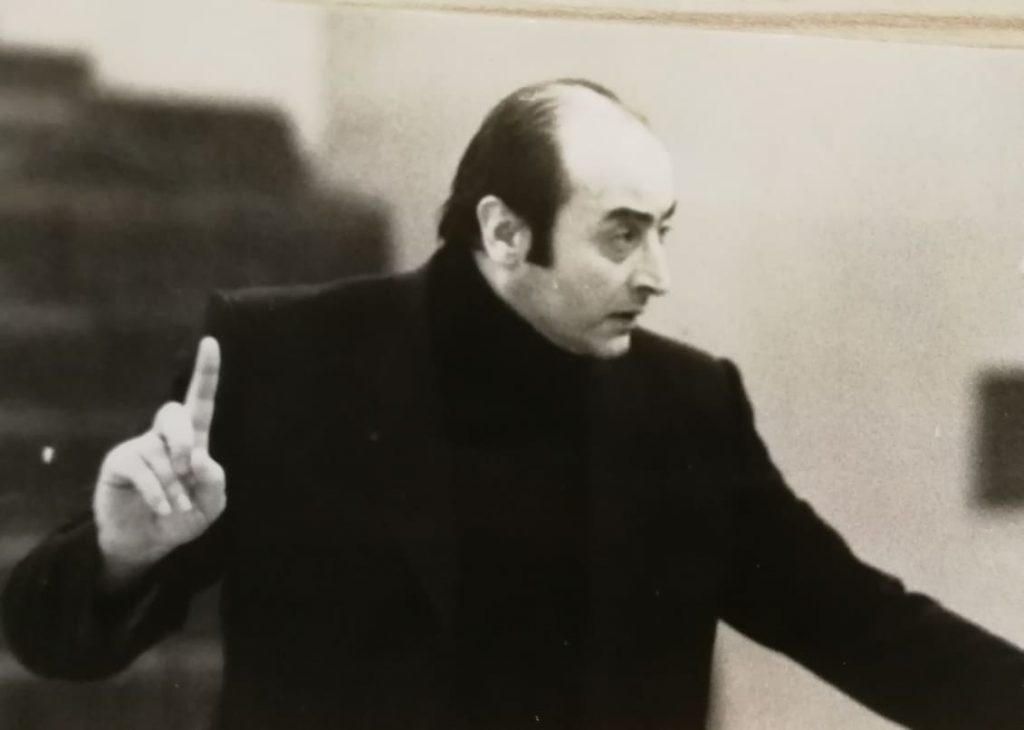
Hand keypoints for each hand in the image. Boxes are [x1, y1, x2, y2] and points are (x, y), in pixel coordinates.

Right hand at [93, 337, 225, 587]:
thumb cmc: (181, 517)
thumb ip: (215, 481)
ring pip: (159, 450)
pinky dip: (157, 492)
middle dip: (184, 440)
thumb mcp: (210, 504)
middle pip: (174, 413)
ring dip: (173, 483)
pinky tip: (161, 507)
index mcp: (193, 441)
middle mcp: (165, 438)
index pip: (201, 401)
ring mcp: (140, 447)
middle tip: (188, 469)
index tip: (210, 342)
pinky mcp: (119, 462)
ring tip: (175, 506)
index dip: (206, 373)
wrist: (146, 542)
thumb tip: (199, 456)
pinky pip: (142, 468)